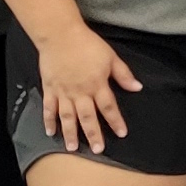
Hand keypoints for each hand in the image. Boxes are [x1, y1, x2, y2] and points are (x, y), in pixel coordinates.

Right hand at [39, 21, 140, 153]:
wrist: (61, 35)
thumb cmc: (88, 44)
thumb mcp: (111, 57)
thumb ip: (123, 74)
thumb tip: (137, 87)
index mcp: (97, 85)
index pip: (109, 107)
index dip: (116, 121)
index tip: (121, 133)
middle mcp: (80, 92)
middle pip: (88, 117)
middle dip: (93, 134)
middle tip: (97, 150)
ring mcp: (63, 92)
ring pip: (67, 117)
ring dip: (70, 133)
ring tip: (72, 148)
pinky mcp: (50, 89)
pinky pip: (49, 108)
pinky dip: (48, 121)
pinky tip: (50, 132)